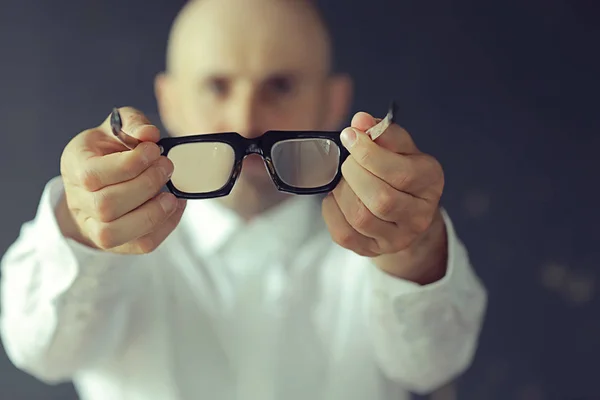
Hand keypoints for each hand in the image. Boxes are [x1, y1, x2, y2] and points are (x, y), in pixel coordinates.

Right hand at [58, 107, 185, 253]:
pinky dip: (165, 227)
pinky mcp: (117, 243)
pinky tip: (174, 206)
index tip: (154, 150)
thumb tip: (149, 134)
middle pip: (106, 205)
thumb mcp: (117, 127)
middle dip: (146, 185)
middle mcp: (78, 200)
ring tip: (171, 194)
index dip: (130, 164)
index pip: (93, 175)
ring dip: (152, 213)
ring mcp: (94, 226)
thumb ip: (133, 123)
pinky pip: (140, 245)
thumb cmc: (110, 151)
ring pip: (115, 233)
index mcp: (74, 166)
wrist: (100, 181)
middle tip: (167, 167)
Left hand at [322, 111, 444, 275]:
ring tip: (344, 179)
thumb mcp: (399, 148)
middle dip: (354, 173)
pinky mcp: (372, 250)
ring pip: (361, 217)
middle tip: (348, 161)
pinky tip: (338, 197)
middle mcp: (419, 215)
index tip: (350, 135)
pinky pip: (344, 233)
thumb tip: (360, 120)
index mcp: (430, 181)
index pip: (400, 172)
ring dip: (343, 191)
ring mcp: (397, 238)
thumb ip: (382, 133)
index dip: (369, 152)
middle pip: (381, 199)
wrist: (403, 212)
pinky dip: (332, 209)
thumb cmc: (399, 172)